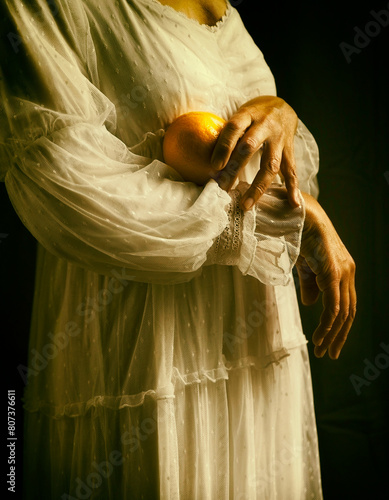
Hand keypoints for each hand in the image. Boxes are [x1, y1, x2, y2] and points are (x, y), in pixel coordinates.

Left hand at [211, 95, 299, 208]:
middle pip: (250, 147)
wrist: (283, 106)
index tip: (214, 167)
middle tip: (223, 188)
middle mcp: (265, 125)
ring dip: (258, 187)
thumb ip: (228, 133)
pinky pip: (291, 170)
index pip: (234, 128)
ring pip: (270, 164)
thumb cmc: (253, 115)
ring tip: (246, 204)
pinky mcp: (289, 149)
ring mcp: (279, 139)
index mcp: (249, 114)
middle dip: (235, 169)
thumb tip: (205, 158)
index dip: (224, 146)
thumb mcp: (240, 115)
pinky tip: (293, 203)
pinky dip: (293, 188)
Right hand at [296, 193, 356, 358]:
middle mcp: (348, 273)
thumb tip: (311, 305)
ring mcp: (343, 273)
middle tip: (329, 354)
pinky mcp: (334, 274)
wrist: (299, 216)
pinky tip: (318, 338)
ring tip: (322, 350)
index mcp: (343, 271)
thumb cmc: (300, 236)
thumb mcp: (304, 266)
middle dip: (339, 336)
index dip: (339, 327)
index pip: (346, 305)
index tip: (329, 344)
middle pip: (349, 312)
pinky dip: (327, 326)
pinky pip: (333, 307)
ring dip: (332, 335)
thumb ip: (310, 285)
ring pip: (342, 313)